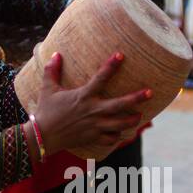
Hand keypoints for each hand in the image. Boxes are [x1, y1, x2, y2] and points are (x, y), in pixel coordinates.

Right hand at [32, 51, 148, 157]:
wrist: (43, 137)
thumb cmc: (45, 111)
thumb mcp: (47, 89)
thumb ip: (51, 71)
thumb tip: (55, 53)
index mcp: (83, 96)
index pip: (100, 78)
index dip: (111, 66)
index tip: (121, 55)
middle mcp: (92, 111)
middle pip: (119, 105)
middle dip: (136, 99)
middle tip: (150, 92)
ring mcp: (95, 126)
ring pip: (120, 124)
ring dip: (132, 120)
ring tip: (139, 115)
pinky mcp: (93, 138)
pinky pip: (111, 138)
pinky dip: (117, 136)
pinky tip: (121, 132)